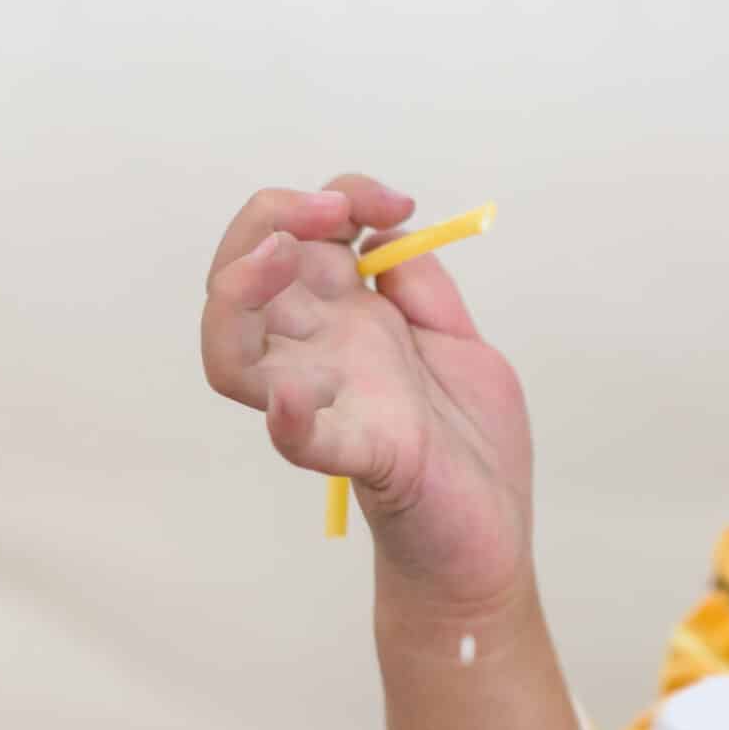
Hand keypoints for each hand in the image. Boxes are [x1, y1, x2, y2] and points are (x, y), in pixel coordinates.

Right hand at [200, 175, 534, 608]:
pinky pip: (303, 441)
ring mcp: (330, 404)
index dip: (338, 199)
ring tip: (271, 258)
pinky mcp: (359, 457)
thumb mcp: (459, 340)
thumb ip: (421, 286)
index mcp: (349, 319)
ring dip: (238, 296)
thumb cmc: (470, 440)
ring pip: (236, 351)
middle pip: (248, 277)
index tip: (391, 203)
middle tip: (330, 210)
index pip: (304, 239)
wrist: (492, 530)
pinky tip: (287, 399)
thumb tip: (386, 232)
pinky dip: (288, 420)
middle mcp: (322, 353)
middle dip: (272, 221)